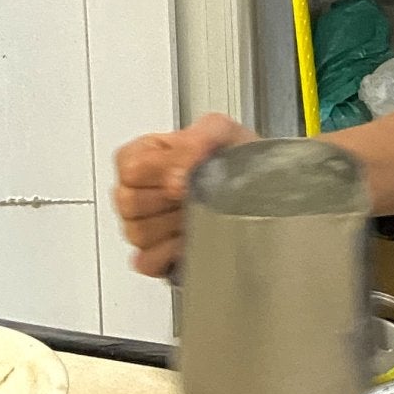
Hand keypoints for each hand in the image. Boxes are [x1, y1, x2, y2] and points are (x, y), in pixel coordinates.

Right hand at [112, 113, 253, 277]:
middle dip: (168, 201)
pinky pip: (148, 261)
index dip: (159, 173)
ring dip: (174, 225)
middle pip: (129, 203)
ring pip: (138, 233)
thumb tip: (178, 173)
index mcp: (145, 155)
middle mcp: (138, 191)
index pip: (129, 168)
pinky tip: (191, 240)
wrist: (263, 187)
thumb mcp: (222, 131)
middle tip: (196, 195)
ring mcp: (143, 226)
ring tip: (199, 214)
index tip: (185, 178)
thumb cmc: (237, 158)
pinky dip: (171, 253)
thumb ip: (198, 139)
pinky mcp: (156, 257)